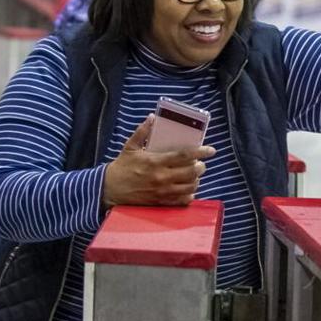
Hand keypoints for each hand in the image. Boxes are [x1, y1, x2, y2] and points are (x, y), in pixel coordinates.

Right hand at [101, 115, 216, 208]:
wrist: (109, 190)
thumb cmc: (121, 167)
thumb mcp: (129, 147)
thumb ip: (142, 132)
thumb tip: (152, 117)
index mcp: (156, 161)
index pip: (185, 156)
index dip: (201, 152)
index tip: (211, 150)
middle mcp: (162, 177)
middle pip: (192, 172)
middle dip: (201, 167)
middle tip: (200, 164)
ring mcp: (163, 192)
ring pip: (191, 187)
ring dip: (196, 180)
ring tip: (194, 175)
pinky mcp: (162, 203)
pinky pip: (183, 201)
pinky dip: (190, 194)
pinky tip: (188, 189)